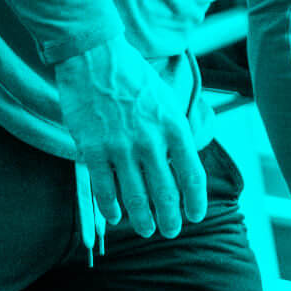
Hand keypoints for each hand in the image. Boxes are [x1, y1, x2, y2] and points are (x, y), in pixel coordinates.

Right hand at [54, 36, 207, 238]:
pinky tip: (116, 217)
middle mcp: (151, 140)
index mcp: (174, 127)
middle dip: (170, 218)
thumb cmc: (135, 79)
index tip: (195, 217)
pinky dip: (111, 206)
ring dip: (142, 218)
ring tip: (147, 231)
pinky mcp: (94, 148)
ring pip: (135, 195)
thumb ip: (176, 132)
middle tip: (170, 232)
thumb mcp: (167, 101)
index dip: (196, 201)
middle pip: (166, 191)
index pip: (192, 174)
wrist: (96, 57)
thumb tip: (183, 163)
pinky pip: (104, 187)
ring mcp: (121, 146)